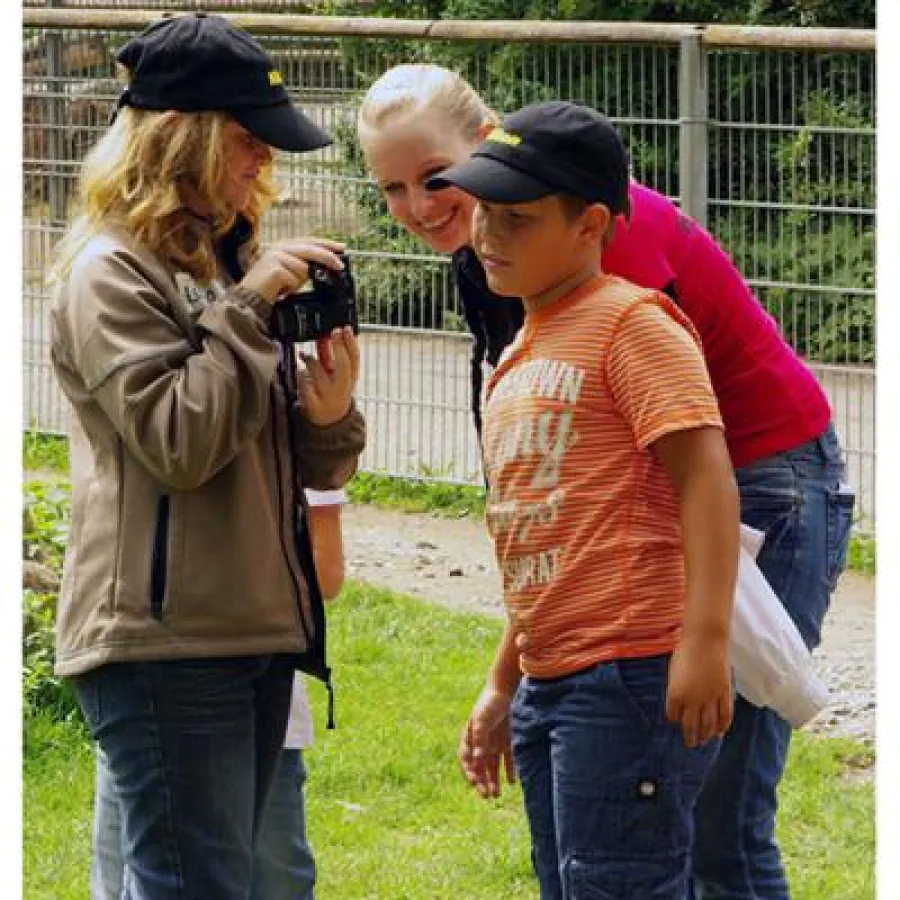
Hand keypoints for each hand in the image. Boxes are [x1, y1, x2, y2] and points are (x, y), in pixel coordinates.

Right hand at [240, 238, 344, 302]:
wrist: (249, 300)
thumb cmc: (269, 289)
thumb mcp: (290, 275)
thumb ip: (305, 268)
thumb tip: (326, 267)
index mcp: (283, 247)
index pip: (309, 241)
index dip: (326, 244)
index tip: (342, 248)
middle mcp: (279, 248)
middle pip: (310, 250)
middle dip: (327, 258)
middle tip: (340, 266)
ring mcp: (276, 257)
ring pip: (304, 268)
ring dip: (299, 282)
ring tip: (285, 288)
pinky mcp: (274, 269)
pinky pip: (295, 279)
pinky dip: (291, 288)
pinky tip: (280, 291)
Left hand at [296, 327, 359, 426]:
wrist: (330, 421)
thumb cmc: (332, 390)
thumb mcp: (334, 372)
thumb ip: (329, 354)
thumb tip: (325, 333)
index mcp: (351, 378)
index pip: (355, 358)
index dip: (351, 342)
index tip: (344, 328)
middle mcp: (343, 387)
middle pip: (344, 366)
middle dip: (339, 348)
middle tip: (332, 333)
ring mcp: (329, 396)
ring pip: (321, 375)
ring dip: (312, 362)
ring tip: (304, 356)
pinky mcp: (314, 404)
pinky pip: (305, 386)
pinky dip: (301, 377)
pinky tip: (298, 372)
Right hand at [458, 685, 515, 798]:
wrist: (506, 690)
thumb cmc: (489, 703)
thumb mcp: (482, 719)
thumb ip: (480, 738)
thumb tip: (477, 759)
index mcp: (469, 737)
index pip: (466, 760)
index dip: (469, 772)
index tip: (474, 784)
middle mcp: (480, 743)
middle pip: (479, 767)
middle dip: (481, 783)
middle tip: (486, 796)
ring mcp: (493, 743)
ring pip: (491, 767)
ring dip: (493, 781)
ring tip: (496, 795)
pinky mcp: (506, 742)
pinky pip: (507, 760)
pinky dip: (509, 772)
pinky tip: (512, 782)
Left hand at [665, 633, 732, 747]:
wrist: (705, 639)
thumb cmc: (685, 651)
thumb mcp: (674, 671)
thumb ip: (677, 688)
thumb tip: (679, 702)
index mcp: (675, 693)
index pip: (673, 715)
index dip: (675, 720)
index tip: (677, 722)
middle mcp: (692, 699)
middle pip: (691, 725)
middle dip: (690, 736)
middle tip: (690, 744)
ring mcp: (710, 698)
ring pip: (708, 724)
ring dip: (705, 735)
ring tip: (703, 742)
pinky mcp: (724, 693)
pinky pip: (725, 715)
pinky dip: (722, 726)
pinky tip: (719, 732)